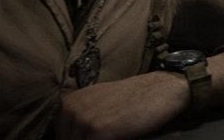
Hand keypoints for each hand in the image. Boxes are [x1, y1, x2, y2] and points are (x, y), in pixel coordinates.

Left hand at [55, 71, 188, 139]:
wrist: (163, 89)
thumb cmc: (136, 98)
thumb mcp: (101, 102)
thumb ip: (82, 118)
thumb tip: (73, 136)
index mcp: (69, 102)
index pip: (60, 136)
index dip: (76, 139)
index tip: (93, 137)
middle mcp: (71, 109)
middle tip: (106, 137)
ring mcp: (83, 120)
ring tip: (115, 137)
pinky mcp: (98, 131)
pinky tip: (120, 138)